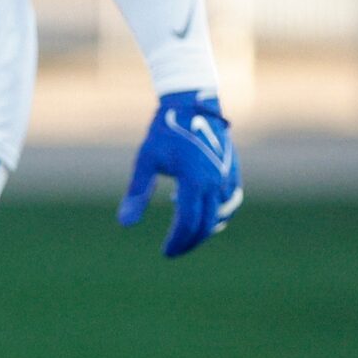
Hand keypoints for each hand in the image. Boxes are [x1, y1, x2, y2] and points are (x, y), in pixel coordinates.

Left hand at [119, 90, 241, 258]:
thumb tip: (125, 224)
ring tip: (185, 233)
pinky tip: (198, 209)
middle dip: (191, 241)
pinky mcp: (232, 170)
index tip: (166, 253)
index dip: (177, 241)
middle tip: (174, 251)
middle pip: (207, 223)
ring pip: (223, 213)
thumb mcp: (145, 161)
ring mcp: (227, 176)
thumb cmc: (165, 131)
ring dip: (206, 227)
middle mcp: (215, 181)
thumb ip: (137, 193)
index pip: (188, 222)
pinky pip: (230, 200)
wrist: (192, 104)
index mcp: (194, 181)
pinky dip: (218, 212)